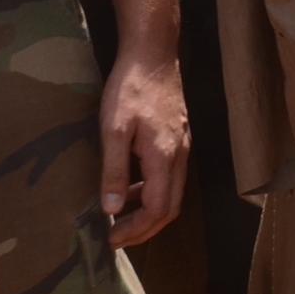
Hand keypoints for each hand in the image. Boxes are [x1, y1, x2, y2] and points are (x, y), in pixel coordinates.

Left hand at [99, 47, 188, 247]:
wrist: (153, 54)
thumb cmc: (130, 88)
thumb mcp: (113, 129)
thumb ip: (115, 171)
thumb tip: (112, 209)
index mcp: (165, 157)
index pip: (157, 209)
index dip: (136, 229)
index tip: (111, 238)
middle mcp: (180, 156)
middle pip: (171, 208)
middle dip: (145, 229)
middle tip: (117, 239)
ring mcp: (183, 146)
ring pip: (173, 193)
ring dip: (149, 212)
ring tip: (120, 217)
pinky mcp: (179, 138)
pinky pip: (172, 177)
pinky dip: (153, 192)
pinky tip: (132, 187)